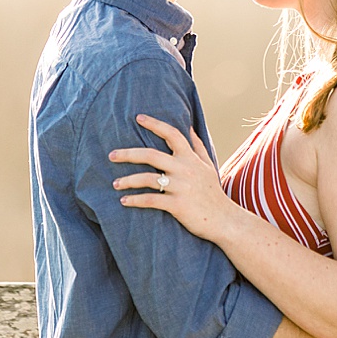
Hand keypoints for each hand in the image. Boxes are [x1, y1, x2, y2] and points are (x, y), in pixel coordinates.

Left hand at [110, 114, 234, 241]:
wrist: (224, 220)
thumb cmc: (213, 192)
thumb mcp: (208, 166)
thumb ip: (198, 146)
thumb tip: (190, 126)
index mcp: (190, 158)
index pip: (172, 134)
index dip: (155, 124)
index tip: (138, 118)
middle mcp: (184, 169)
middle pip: (151, 155)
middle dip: (128, 154)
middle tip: (111, 155)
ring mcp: (180, 187)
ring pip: (147, 179)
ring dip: (128, 181)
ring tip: (115, 184)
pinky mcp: (177, 205)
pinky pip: (151, 200)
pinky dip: (135, 200)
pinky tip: (124, 201)